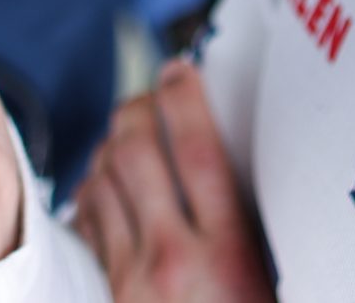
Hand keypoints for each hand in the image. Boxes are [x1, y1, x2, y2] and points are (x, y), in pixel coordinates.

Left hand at [75, 60, 273, 302]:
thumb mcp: (270, 278)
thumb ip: (253, 225)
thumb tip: (243, 160)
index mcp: (228, 256)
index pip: (198, 150)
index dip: (184, 98)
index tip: (180, 73)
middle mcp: (171, 262)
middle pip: (135, 153)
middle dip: (137, 109)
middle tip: (149, 98)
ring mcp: (129, 279)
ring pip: (100, 181)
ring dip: (110, 148)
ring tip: (127, 138)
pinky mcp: (104, 293)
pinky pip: (84, 222)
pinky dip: (93, 191)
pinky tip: (108, 186)